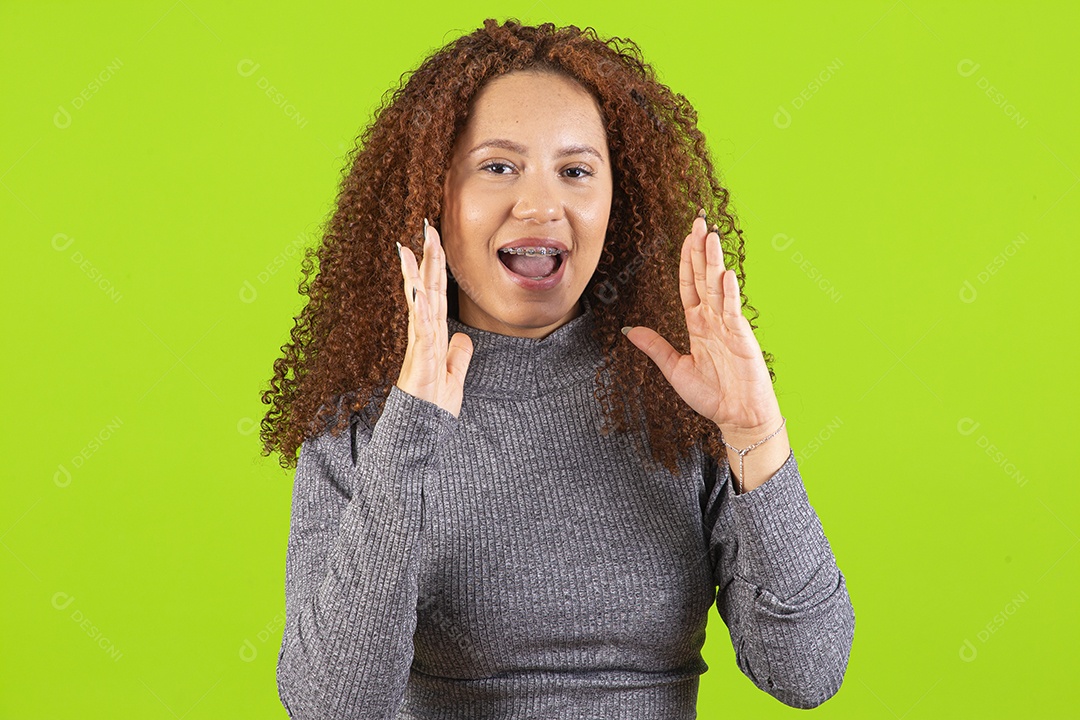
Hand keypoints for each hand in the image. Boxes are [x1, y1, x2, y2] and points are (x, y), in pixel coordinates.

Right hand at [395, 219, 473, 416]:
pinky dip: (420, 310)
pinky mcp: (421, 360)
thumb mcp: (454, 377)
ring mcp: (420, 345)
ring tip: (410, 249)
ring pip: (419, 302)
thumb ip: (458, 356)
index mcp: (434, 334)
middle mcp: (425, 334)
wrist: (422, 430)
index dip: (436, 267)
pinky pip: (422, 330)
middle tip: (426, 227)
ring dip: (415, 275)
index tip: (434, 241)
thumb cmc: (433, 406)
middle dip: (427, 258)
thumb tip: (463, 339)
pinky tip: (418, 292)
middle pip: (427, 289)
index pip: (436, 293)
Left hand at [622, 213, 781, 440]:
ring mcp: (729, 326)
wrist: (737, 417)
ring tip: (710, 236)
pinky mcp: (741, 337)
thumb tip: (631, 330)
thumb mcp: (675, 369)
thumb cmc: (712, 396)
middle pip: (705, 278)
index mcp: (698, 324)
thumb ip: (656, 347)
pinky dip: (729, 292)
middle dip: (700, 250)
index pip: (690, 285)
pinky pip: (733, 311)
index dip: (686, 262)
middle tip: (698, 222)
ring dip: (713, 261)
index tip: (684, 238)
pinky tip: (725, 274)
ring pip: (719, 287)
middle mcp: (714, 320)